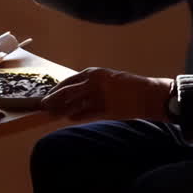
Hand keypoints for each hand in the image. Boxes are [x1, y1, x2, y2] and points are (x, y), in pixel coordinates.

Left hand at [41, 68, 173, 122]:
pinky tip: (70, 118)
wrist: (149, 94)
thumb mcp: (109, 79)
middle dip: (54, 99)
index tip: (48, 94)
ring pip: (75, 103)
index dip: (57, 88)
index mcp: (95, 73)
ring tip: (53, 114)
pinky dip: (77, 116)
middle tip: (43, 105)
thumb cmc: (130, 86)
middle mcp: (95, 83)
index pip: (69, 81)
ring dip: (63, 109)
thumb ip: (92, 85)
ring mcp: (100, 96)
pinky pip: (87, 113)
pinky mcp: (106, 109)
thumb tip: (75, 94)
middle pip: (68, 92)